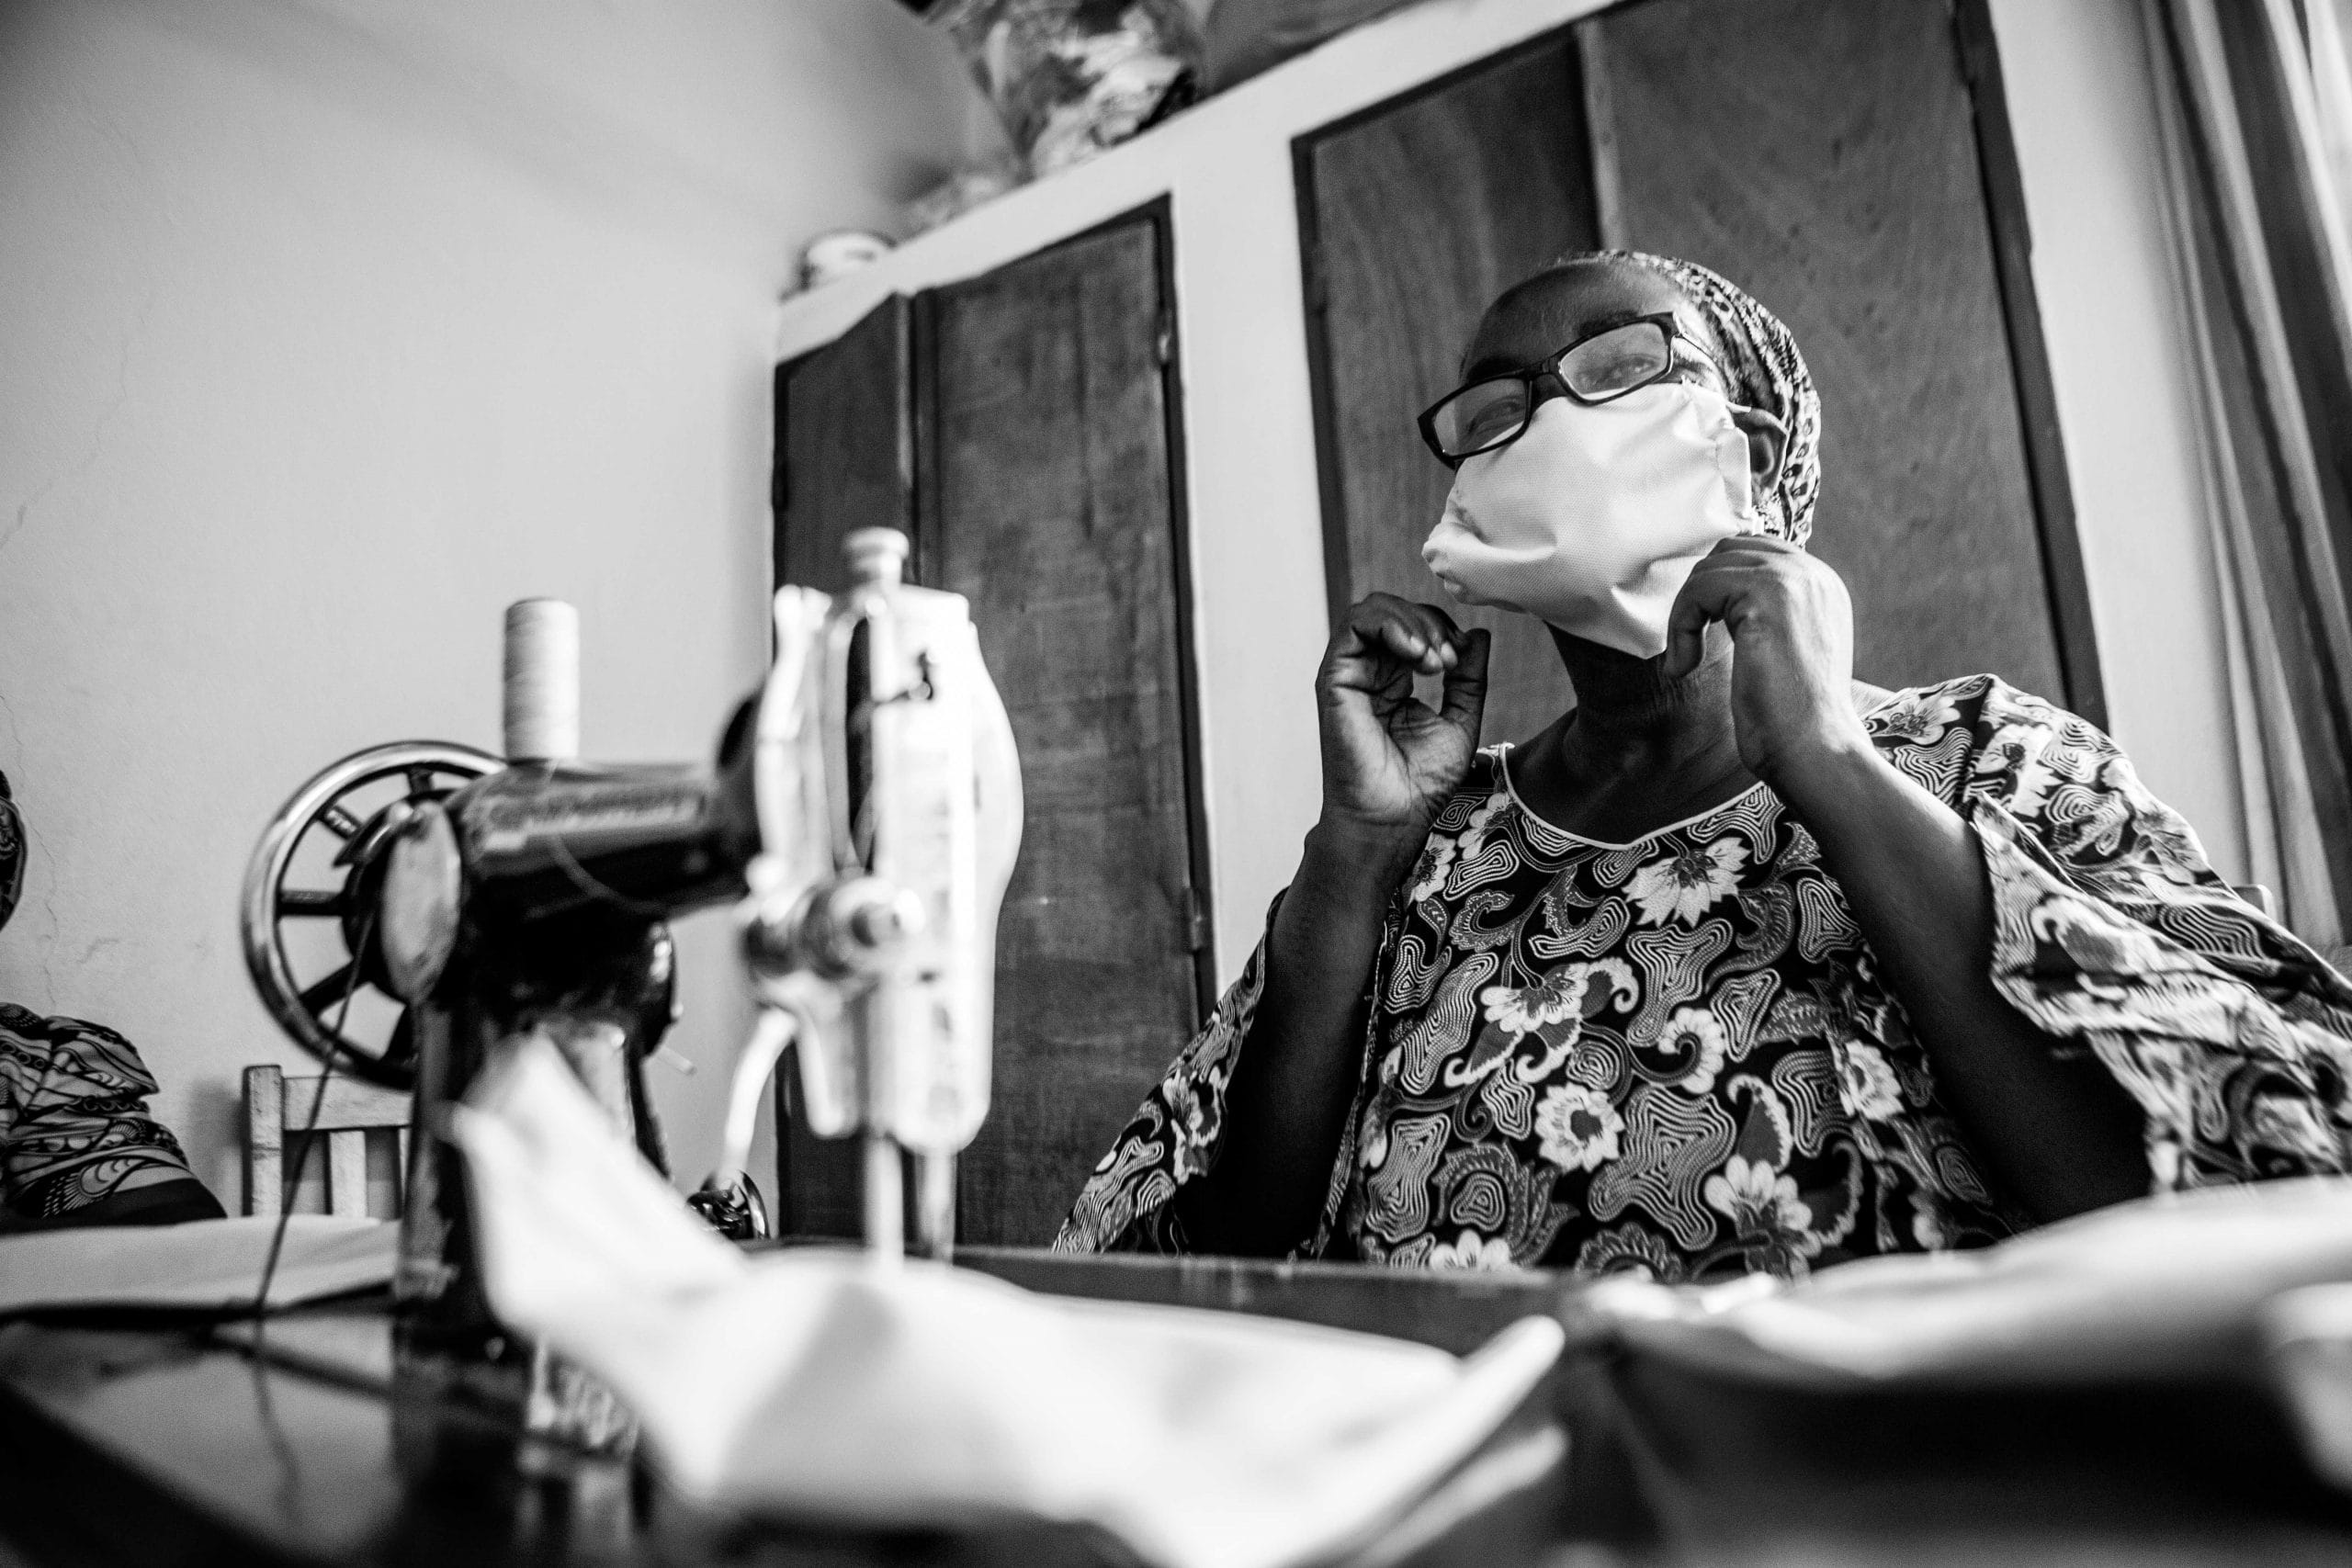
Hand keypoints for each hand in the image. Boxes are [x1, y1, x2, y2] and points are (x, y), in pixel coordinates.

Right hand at [1317, 594, 1489, 841]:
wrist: (1393, 818)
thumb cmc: (1420, 784)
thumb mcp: (1460, 720)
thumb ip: (1468, 678)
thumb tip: (1478, 634)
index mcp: (1394, 681)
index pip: (1414, 627)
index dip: (1442, 631)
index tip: (1460, 662)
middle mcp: (1369, 673)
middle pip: (1395, 611)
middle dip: (1431, 624)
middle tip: (1449, 660)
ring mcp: (1350, 674)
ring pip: (1374, 609)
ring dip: (1413, 623)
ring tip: (1433, 660)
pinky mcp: (1335, 678)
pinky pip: (1354, 624)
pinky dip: (1389, 625)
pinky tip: (1415, 653)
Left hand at [1663, 536, 1869, 784]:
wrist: (1814, 749)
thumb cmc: (1792, 717)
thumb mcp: (1783, 651)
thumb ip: (1763, 615)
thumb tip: (1713, 600)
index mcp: (1821, 585)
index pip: (1752, 553)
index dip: (1714, 590)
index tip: (1701, 634)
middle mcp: (1813, 573)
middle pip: (1728, 552)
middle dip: (1697, 596)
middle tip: (1687, 645)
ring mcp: (1794, 580)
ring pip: (1709, 570)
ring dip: (1684, 616)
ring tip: (1684, 662)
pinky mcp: (1767, 597)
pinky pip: (1699, 589)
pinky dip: (1681, 627)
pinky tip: (1684, 668)